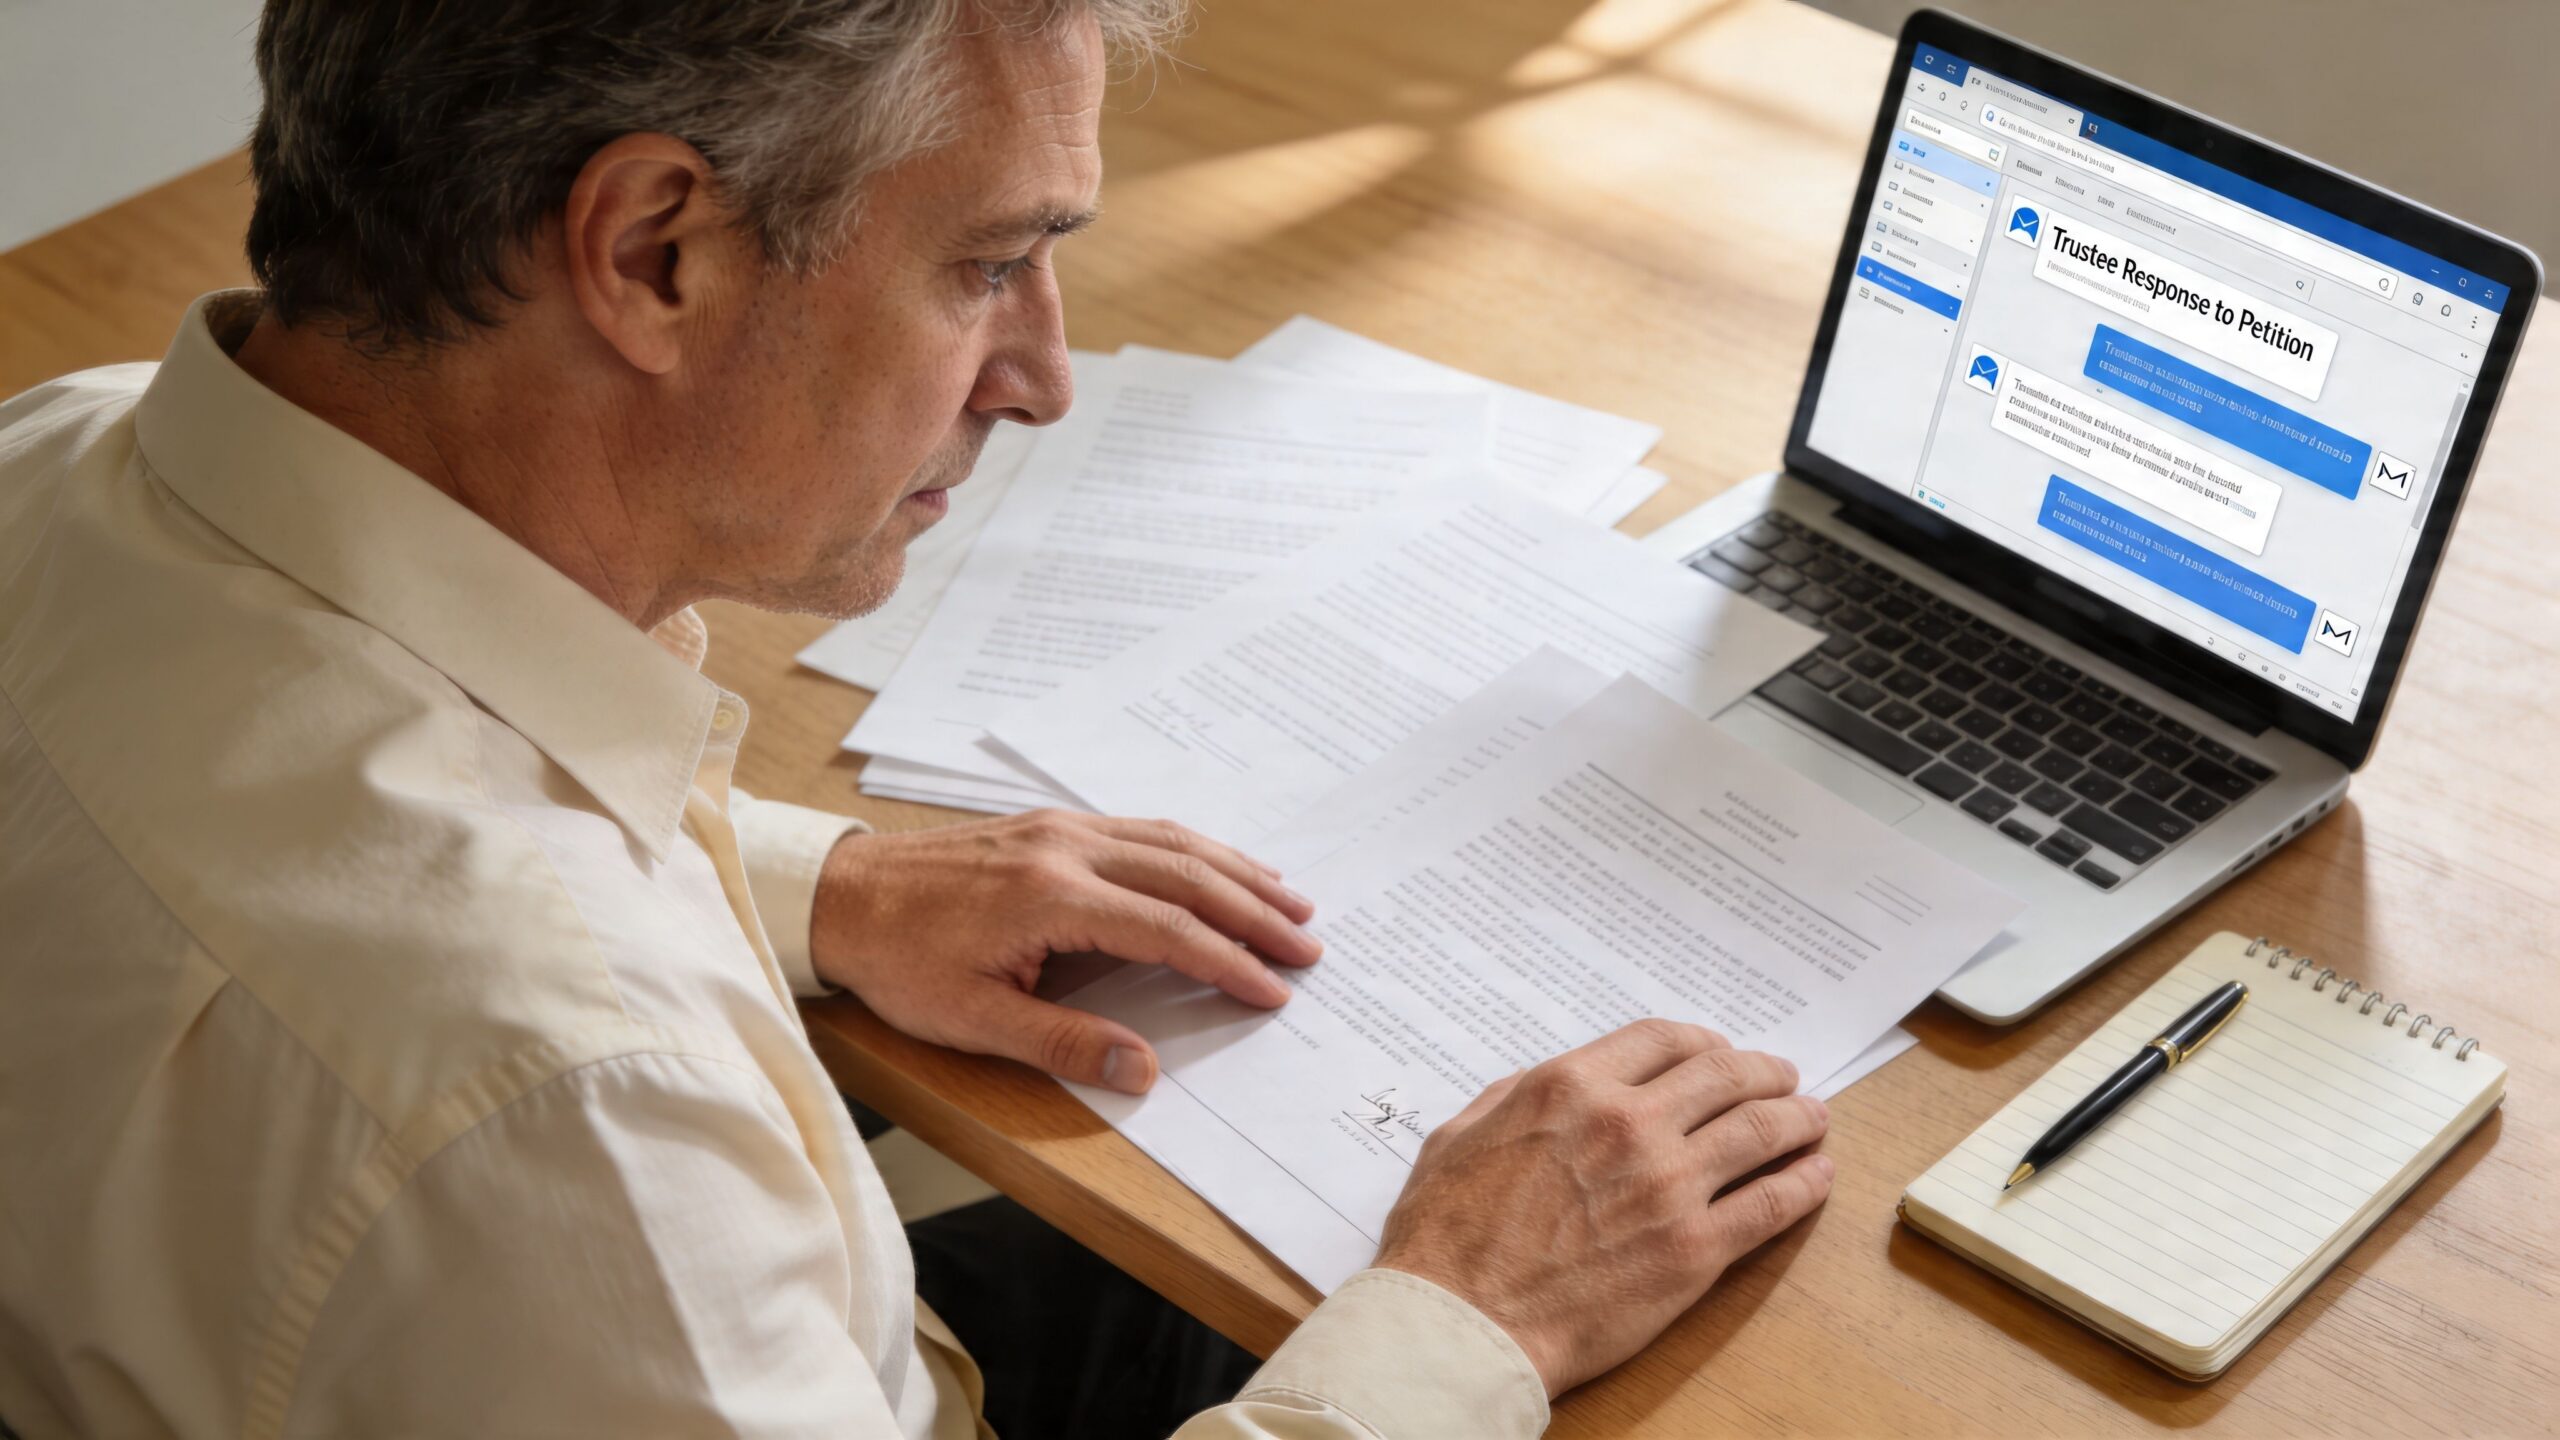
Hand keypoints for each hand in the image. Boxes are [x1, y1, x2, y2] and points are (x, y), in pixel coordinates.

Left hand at [808, 811, 1319, 1093]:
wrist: (842, 895)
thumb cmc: (900, 961)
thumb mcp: (972, 1020)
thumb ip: (1062, 1043)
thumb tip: (1141, 1070)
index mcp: (1052, 897)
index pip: (1168, 930)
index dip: (1229, 963)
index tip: (1274, 990)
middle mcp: (1068, 848)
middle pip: (1187, 875)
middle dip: (1255, 911)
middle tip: (1308, 944)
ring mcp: (1062, 829)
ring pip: (1172, 841)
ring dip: (1237, 871)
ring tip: (1289, 900)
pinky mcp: (1052, 826)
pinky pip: (1143, 829)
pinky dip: (1195, 850)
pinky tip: (1219, 867)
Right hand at [1372, 1019, 1832, 1396]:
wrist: (1462, 1326)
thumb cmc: (1445, 1241)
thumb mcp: (1458, 1138)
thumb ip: (1509, 1100)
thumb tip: (1544, 1087)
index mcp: (1569, 1089)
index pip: (1663, 1040)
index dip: (1703, 1042)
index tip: (1719, 1054)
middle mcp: (1628, 1124)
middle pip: (1725, 1075)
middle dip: (1764, 1072)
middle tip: (1782, 1079)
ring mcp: (1669, 1186)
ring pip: (1760, 1130)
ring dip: (1797, 1117)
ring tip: (1813, 1119)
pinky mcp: (1695, 1251)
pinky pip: (1770, 1205)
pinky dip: (1804, 1184)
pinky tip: (1817, 1175)